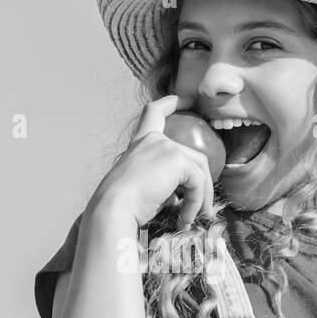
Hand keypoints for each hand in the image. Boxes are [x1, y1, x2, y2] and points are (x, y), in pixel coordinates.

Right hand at [92, 93, 216, 230]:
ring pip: (200, 170)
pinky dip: (196, 202)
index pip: (154, 112)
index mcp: (140, 143)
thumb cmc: (123, 206)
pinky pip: (197, 182)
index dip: (172, 103)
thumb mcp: (146, 188)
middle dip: (202, 183)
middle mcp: (153, 139)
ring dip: (201, 197)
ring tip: (195, 218)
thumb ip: (166, 183)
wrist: (113, 208)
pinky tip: (185, 218)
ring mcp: (165, 146)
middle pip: (192, 156)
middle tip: (203, 210)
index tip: (187, 99)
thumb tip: (185, 197)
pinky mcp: (176, 159)